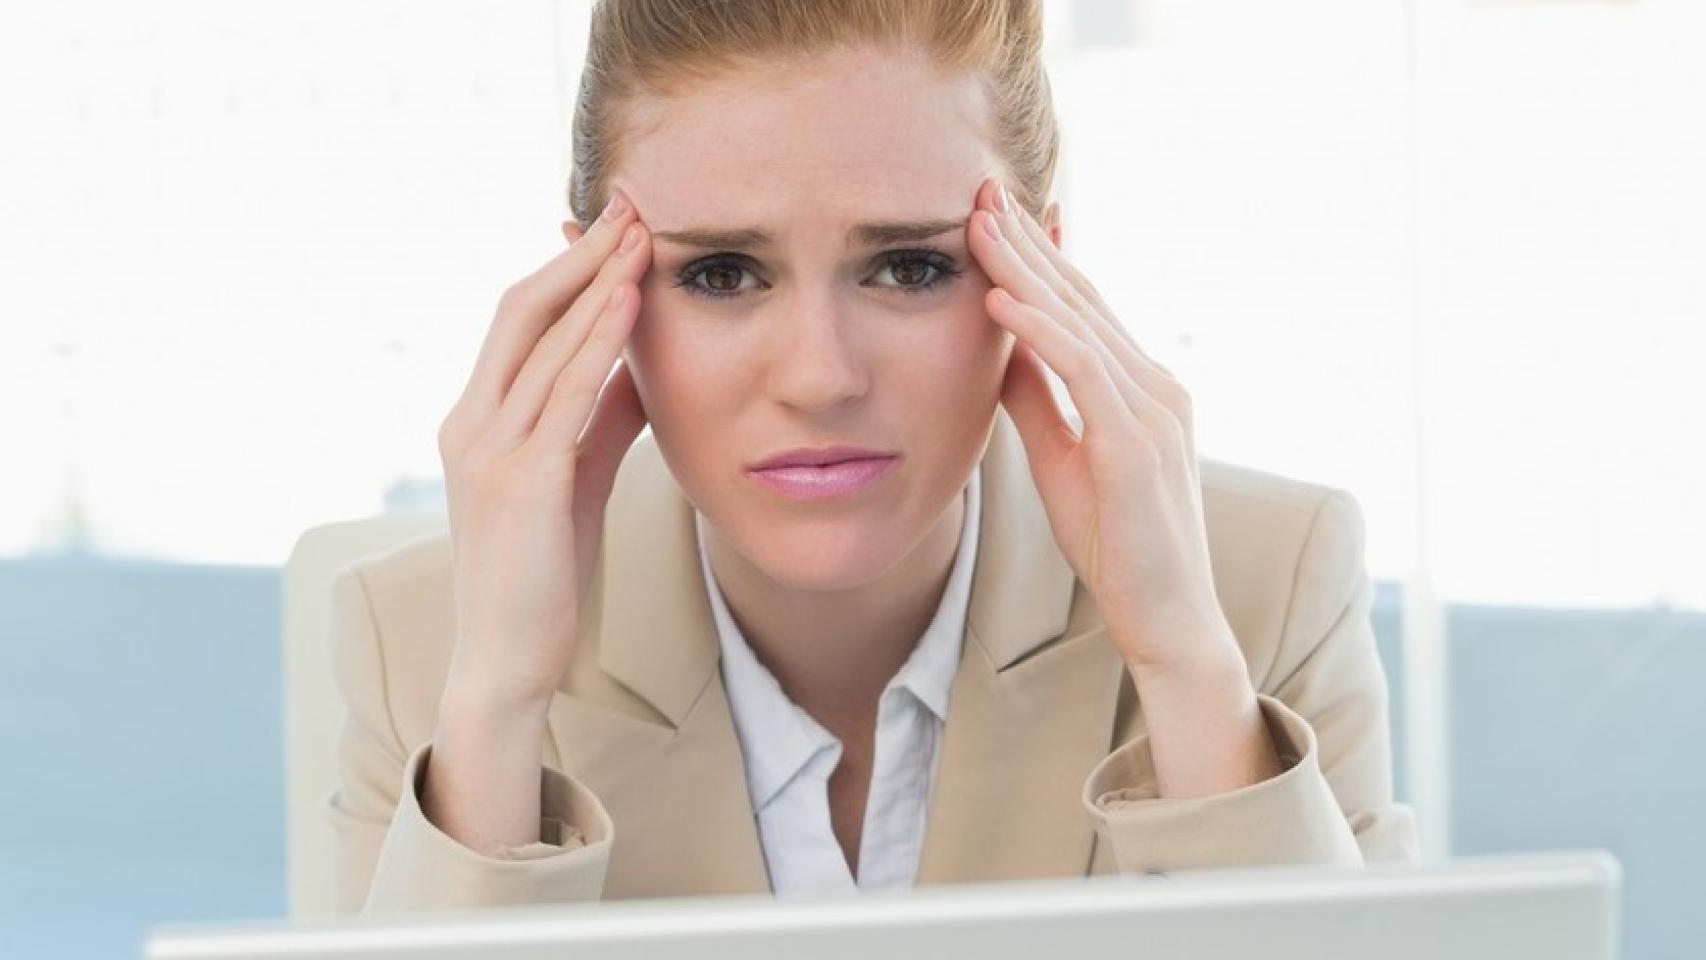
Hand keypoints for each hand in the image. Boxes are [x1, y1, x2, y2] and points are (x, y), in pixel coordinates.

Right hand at [435, 188, 652, 712]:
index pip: (515, 318)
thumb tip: (637, 364)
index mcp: (475, 420)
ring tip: (643, 235)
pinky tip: (631, 304)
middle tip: (633, 205)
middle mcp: (469, 425)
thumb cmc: (542, 571)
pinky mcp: (523, 485)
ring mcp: (489, 453)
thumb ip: (597, 418)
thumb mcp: (573, 477)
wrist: (507, 659)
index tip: (613, 223)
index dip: (563, 265)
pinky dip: (598, 344)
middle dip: (579, 254)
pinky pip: (564, 397)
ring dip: (597, 283)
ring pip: (541, 343)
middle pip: (519, 310)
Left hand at [965, 177, 1239, 679]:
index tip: (991, 216)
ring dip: (1025, 269)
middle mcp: (1157, 387)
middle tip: (981, 190)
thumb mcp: (1063, 457)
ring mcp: (1154, 412)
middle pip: (1083, 298)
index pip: (1083, 308)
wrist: (1166, 618)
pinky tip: (1001, 298)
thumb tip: (1000, 349)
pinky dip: (1041, 330)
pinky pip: (1084, 370)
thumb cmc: (1117, 544)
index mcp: (1142, 389)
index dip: (1037, 258)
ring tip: (978, 226)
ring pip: (1081, 321)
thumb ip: (1039, 400)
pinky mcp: (1138, 445)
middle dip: (1028, 242)